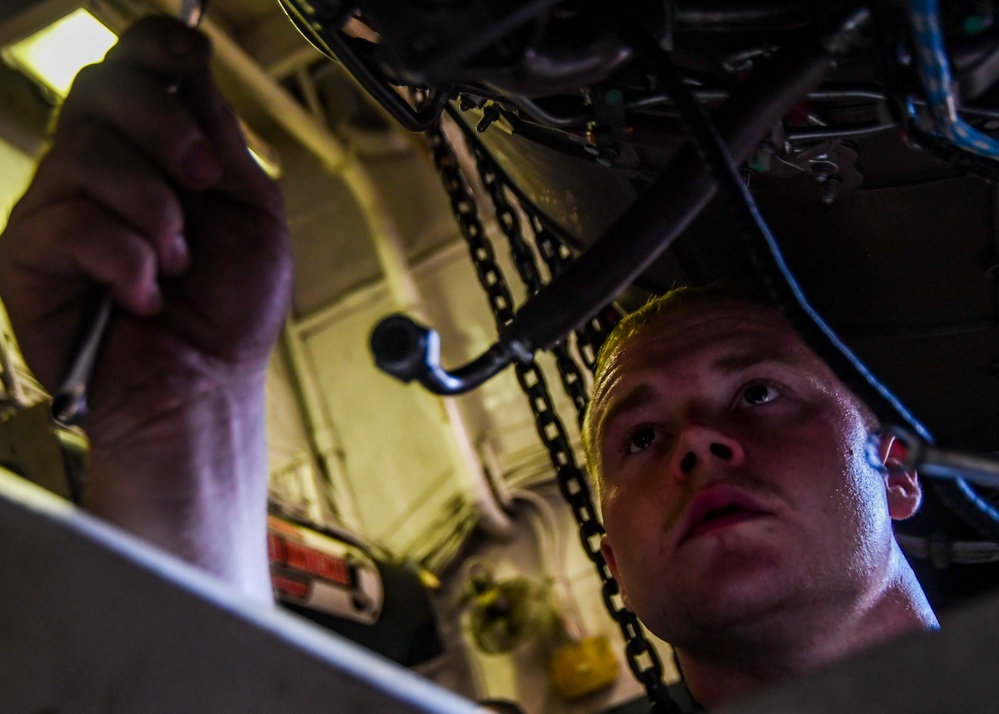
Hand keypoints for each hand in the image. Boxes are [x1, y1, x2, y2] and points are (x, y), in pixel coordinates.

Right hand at [0, 15, 291, 447]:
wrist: (206, 386)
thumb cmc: (231, 312)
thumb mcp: (253, 215)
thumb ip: (221, 146)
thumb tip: (191, 72)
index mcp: (153, 155)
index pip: (133, 71)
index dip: (156, 46)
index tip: (192, 51)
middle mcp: (99, 171)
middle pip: (101, 90)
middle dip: (165, 130)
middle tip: (202, 184)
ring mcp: (59, 210)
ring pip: (88, 154)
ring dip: (154, 213)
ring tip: (177, 264)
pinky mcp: (28, 257)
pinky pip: (72, 225)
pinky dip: (127, 264)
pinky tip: (145, 296)